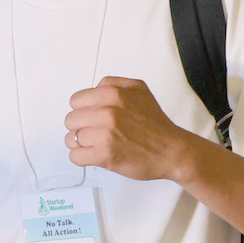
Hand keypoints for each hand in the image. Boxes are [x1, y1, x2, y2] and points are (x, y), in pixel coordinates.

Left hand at [64, 77, 196, 181]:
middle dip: (82, 128)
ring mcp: (105, 133)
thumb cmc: (155, 124)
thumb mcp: (139, 89)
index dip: (84, 111)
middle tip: (99, 133)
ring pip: (70, 139)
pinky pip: (75, 156)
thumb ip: (113, 84)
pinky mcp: (104, 154)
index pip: (75, 101)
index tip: (96, 118)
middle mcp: (107, 111)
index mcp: (112, 93)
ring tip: (100, 145)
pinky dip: (84, 158)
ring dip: (83, 145)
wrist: (172, 151)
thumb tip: (93, 89)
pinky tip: (98, 155)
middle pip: (70, 120)